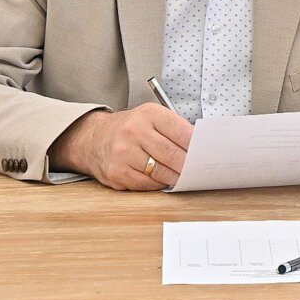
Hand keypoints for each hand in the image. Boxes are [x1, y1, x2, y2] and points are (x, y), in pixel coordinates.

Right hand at [48, 104, 191, 190]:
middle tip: (198, 170)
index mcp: (148, 115)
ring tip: (184, 177)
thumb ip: (174, 128)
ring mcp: (123, 154)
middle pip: (173, 155)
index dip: (197, 146)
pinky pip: (146, 184)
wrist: (93, 138)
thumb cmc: (130, 128)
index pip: (182, 132)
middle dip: (189, 165)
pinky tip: (163, 180)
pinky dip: (159, 184)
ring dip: (175, 177)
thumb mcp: (151, 117)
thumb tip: (200, 147)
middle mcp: (133, 132)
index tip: (205, 153)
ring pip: (161, 172)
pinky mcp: (116, 173)